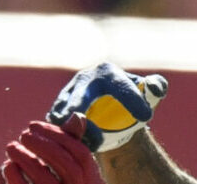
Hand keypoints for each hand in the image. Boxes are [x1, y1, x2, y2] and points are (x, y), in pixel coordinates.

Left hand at [0, 115, 102, 183]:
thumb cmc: (52, 179)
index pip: (82, 155)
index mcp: (90, 181)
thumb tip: (77, 116)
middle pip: (67, 167)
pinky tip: (9, 165)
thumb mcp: (63, 162)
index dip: (57, 135)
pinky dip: (14, 174)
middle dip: (43, 145)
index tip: (32, 124)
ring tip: (11, 146)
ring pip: (45, 180)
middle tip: (22, 134)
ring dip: (24, 157)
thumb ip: (68, 141)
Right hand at [47, 62, 166, 151]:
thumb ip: (156, 86)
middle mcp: (84, 79)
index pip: (120, 86)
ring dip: (67, 123)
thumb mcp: (148, 93)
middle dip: (77, 108)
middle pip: (80, 96)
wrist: (109, 109)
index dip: (132, 101)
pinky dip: (63, 130)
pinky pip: (57, 119)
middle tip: (79, 118)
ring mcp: (69, 92)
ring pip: (62, 108)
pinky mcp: (59, 107)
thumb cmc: (133, 101)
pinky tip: (73, 139)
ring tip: (77, 134)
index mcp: (107, 72)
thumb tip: (154, 87)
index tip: (146, 117)